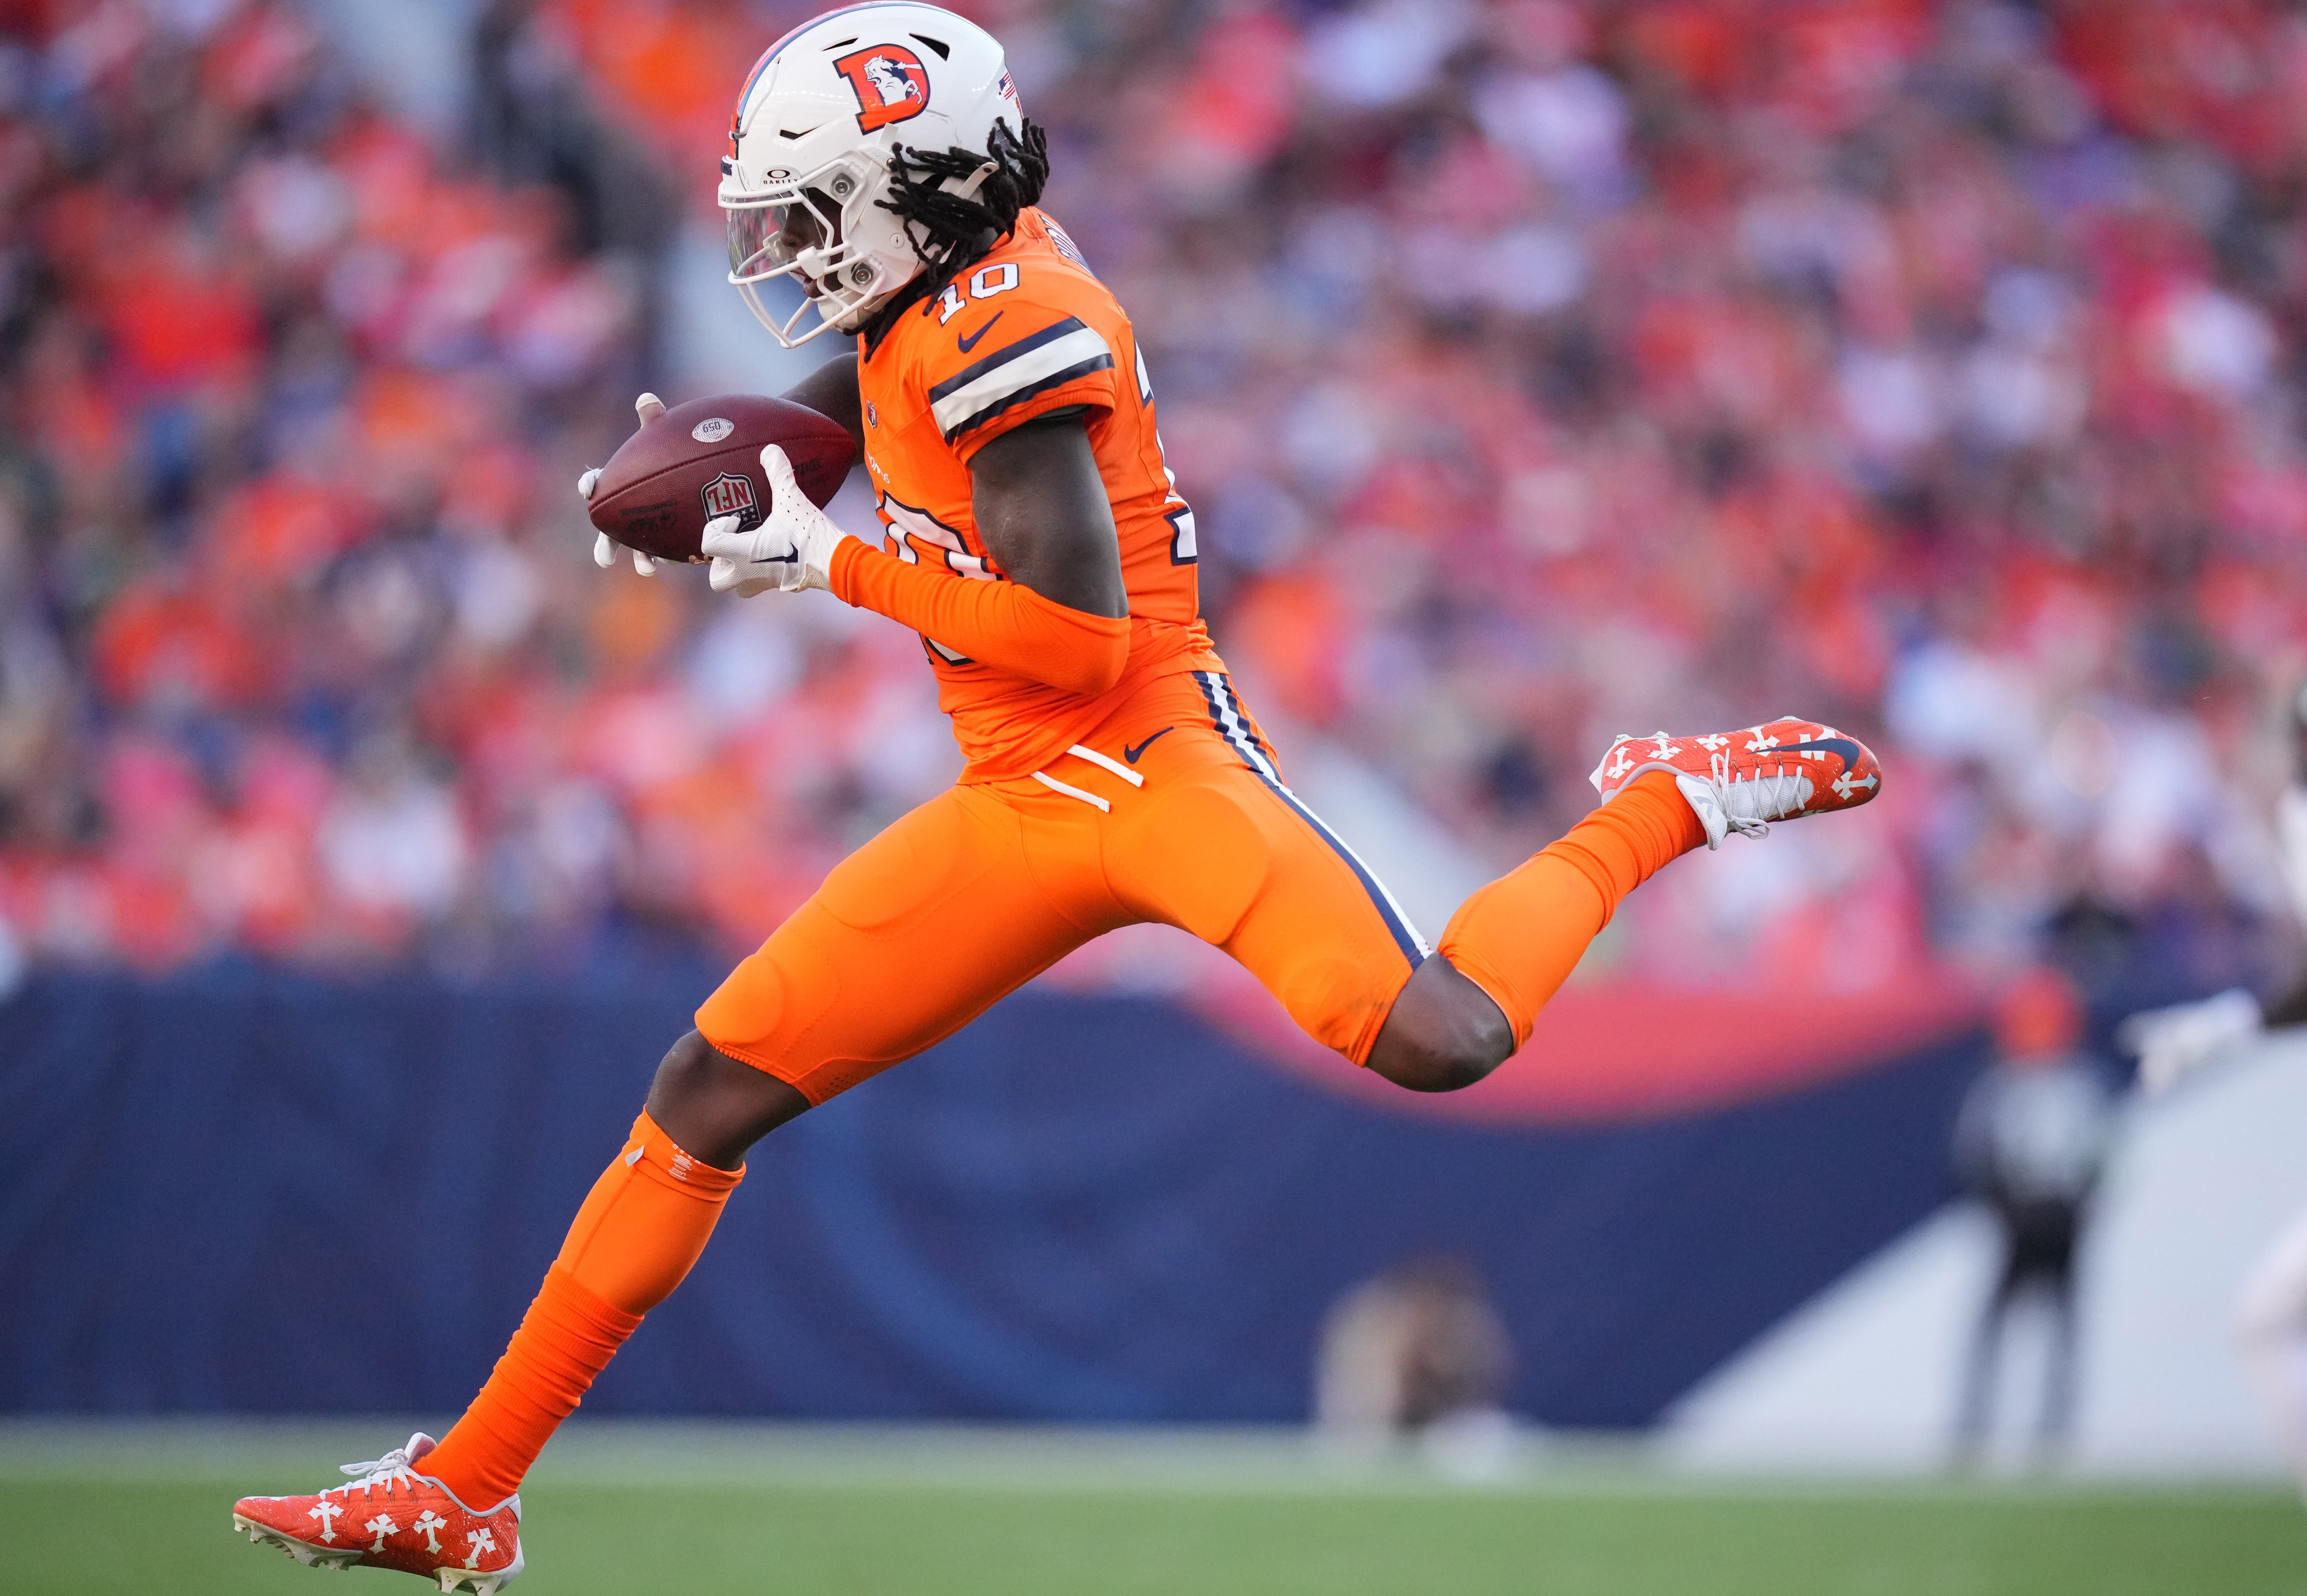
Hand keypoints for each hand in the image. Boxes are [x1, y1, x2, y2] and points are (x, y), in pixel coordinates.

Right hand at [579, 392, 668, 575]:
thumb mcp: (662, 435)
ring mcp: (642, 525)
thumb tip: (647, 399)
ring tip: (648, 570)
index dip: (589, 485)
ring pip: (635, 547)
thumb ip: (654, 419)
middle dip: (605, 545)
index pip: (594, 484)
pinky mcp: (664, 536)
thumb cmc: (668, 452)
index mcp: (615, 482)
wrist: (695, 473)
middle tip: (605, 559)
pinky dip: (667, 557)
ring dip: (640, 560)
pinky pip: (663, 550)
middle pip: (607, 529)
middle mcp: (624, 508)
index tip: (588, 489)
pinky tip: (675, 563)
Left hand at [701, 444, 854, 595]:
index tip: (735, 519)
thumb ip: (778, 472)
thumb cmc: (807, 534)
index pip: (709, 544)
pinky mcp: (781, 585)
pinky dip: (761, 571)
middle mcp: (749, 573)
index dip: (716, 528)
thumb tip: (770, 450)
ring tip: (751, 550)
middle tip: (734, 542)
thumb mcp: (791, 498)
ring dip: (738, 570)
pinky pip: (761, 583)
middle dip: (720, 562)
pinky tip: (774, 552)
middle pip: (718, 579)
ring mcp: (765, 583)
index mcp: (743, 554)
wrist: (835, 562)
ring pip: (738, 586)